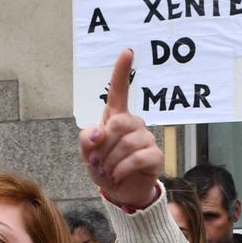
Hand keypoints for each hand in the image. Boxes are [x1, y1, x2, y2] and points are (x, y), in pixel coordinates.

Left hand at [80, 50, 160, 210]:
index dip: (122, 71)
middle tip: (98, 162)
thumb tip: (97, 134)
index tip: (127, 51)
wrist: (120, 191)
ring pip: (127, 142)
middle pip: (119, 123)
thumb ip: (86, 139)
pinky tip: (118, 175)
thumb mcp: (87, 154)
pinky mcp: (155, 156)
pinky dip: (123, 169)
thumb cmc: (104, 167)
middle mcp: (134, 124)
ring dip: (111, 161)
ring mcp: (146, 139)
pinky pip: (138, 157)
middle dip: (104, 145)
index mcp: (116, 117)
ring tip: (108, 171)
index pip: (119, 91)